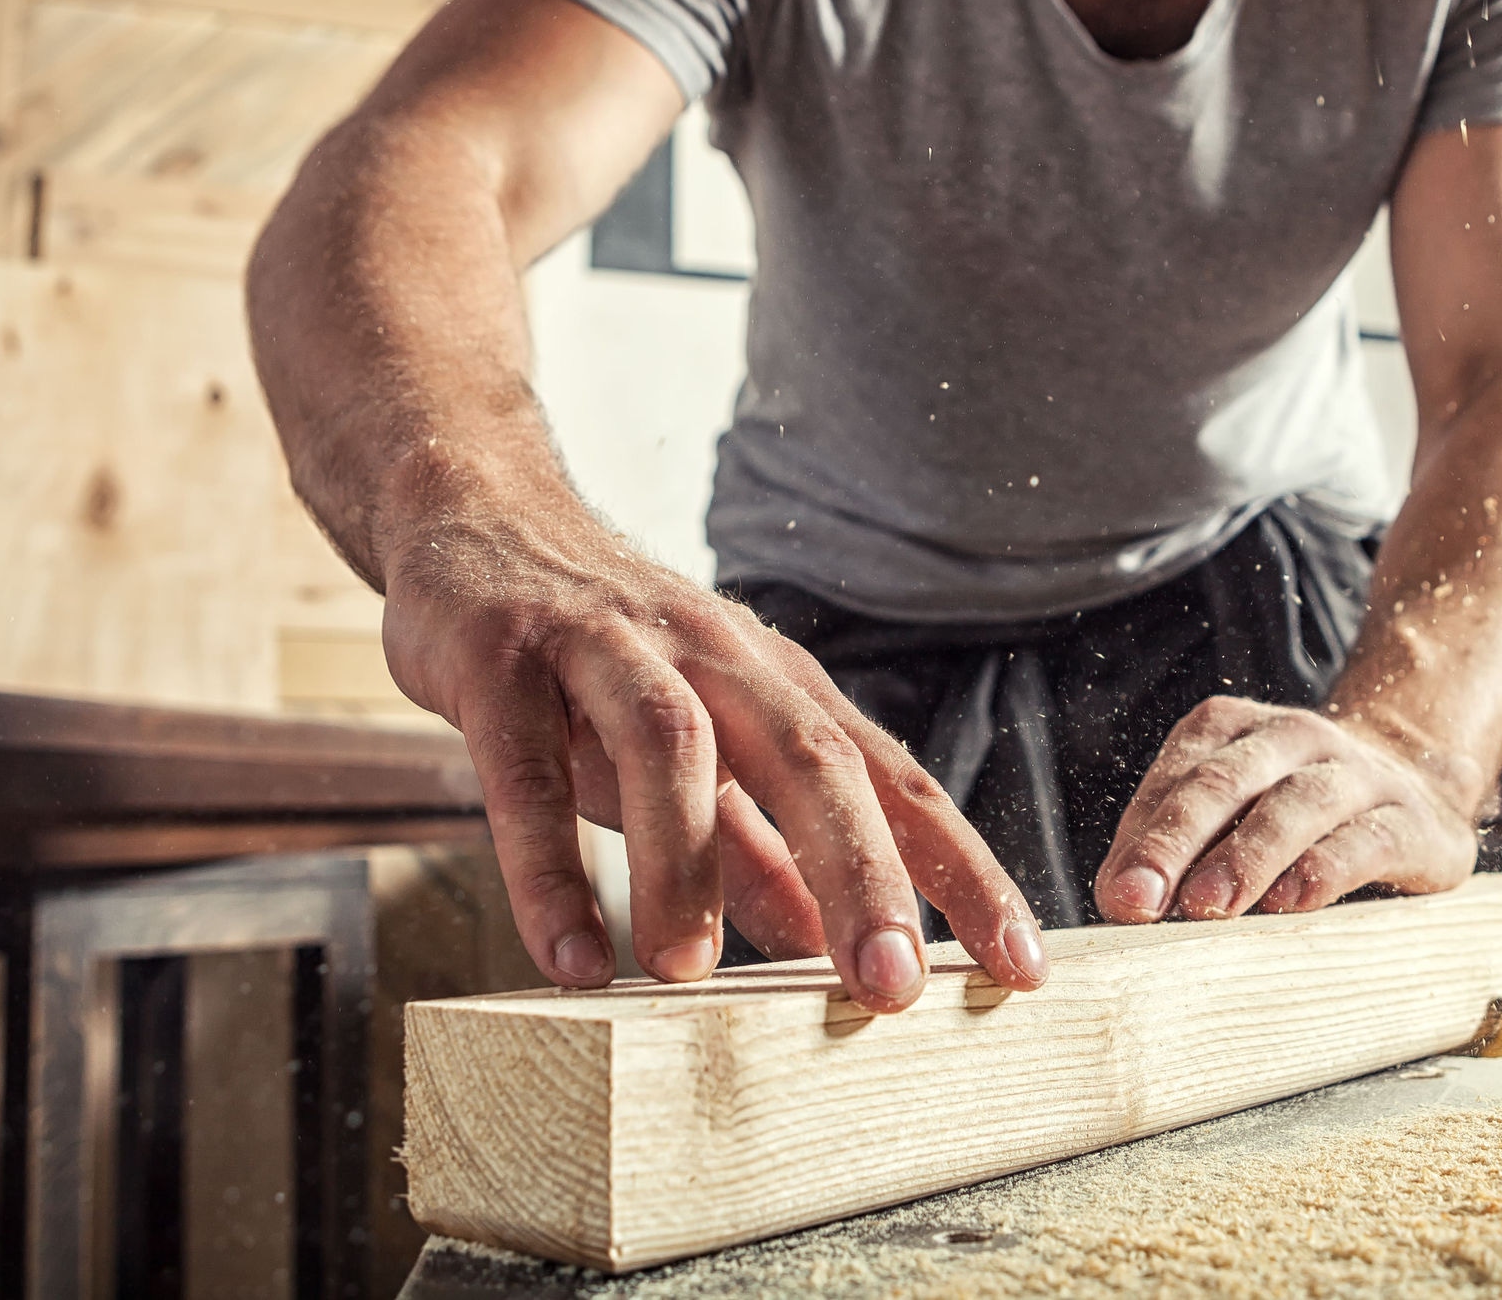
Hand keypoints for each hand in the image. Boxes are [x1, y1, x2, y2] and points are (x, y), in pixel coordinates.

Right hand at [379, 509, 1048, 1011]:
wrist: (479, 513)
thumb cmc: (607, 656)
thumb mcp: (699, 750)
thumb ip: (755, 846)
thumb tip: (820, 941)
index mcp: (778, 684)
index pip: (893, 779)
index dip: (961, 872)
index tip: (1022, 967)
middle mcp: (715, 657)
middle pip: (812, 757)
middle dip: (862, 873)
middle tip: (892, 988)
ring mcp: (609, 646)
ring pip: (672, 744)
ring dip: (686, 862)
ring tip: (687, 973)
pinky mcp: (504, 656)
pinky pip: (524, 765)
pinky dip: (545, 863)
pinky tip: (567, 953)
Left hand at [1094, 696, 1478, 922]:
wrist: (1419, 789)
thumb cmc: (1294, 816)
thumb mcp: (1231, 813)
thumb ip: (1175, 848)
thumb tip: (1120, 900)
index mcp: (1232, 728)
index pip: (1176, 777)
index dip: (1141, 838)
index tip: (1116, 896)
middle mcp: (1293, 736)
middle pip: (1222, 782)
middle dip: (1173, 843)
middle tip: (1139, 901)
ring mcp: (1357, 773)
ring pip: (1294, 805)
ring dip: (1245, 857)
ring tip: (1207, 905)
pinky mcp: (1411, 822)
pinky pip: (1365, 840)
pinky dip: (1323, 870)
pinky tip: (1290, 903)